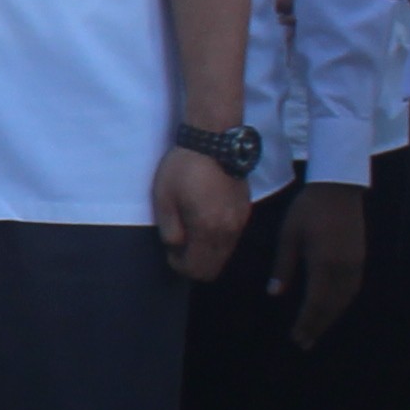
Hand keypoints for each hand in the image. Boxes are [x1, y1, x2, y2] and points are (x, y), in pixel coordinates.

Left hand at [150, 145, 245, 284]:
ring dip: (206, 252)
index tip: (169, 250)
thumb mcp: (164, 199)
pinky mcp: (246, 210)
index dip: (180, 266)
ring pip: (224, 254)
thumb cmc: (183, 168)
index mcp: (208, 229)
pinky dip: (217, 240)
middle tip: (178, 245)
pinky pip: (232, 239)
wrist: (213, 141)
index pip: (198, 268)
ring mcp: (241, 221)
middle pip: (214, 267)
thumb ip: (170, 229)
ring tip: (189, 231)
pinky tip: (203, 221)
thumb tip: (176, 247)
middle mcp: (229, 230)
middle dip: (194, 263)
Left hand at [273, 179, 368, 347]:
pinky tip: (333, 309)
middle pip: (331, 306)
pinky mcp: (361, 258)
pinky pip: (352, 289)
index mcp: (323, 264)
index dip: (306, 322)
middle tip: (304, 343)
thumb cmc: (307, 210)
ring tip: (316, 331)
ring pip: (344, 300)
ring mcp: (356, 264)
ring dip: (331, 317)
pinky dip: (341, 303)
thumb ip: (283, 266)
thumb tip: (275, 295)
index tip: (296, 337)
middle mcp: (343, 269)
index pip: (315, 302)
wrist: (338, 188)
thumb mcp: (288, 235)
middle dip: (317, 326)